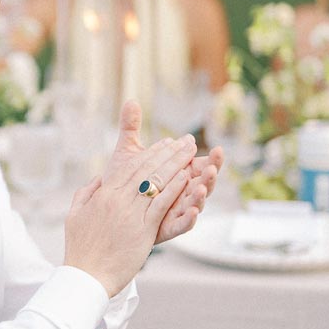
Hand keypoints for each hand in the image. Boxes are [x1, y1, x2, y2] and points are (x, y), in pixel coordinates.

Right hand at [63, 102, 198, 295]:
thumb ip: (87, 194)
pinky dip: (174, 189)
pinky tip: (186, 177)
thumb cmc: (80, 249)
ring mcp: (130, 213)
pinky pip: (161, 204)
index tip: (165, 143)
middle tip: (186, 141)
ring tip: (191, 152)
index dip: (150, 153)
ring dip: (177, 164)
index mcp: (103, 194)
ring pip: (157, 182)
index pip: (130, 167)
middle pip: (147, 169)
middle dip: (169, 153)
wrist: (86, 275)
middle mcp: (117, 199)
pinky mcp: (142, 230)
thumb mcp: (75, 215)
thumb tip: (98, 180)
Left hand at [109, 101, 222, 244]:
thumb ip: (132, 129)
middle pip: (203, 183)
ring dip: (201, 195)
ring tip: (202, 187)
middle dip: (210, 175)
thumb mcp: (127, 154)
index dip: (210, 159)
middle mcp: (181, 192)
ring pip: (195, 203)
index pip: (199, 164)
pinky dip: (189, 218)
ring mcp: (175, 210)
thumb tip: (130, 101)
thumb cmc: (125, 183)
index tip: (218, 148)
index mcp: (179, 175)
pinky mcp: (166, 228)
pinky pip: (182, 225)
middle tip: (213, 166)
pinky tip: (192, 211)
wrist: (110, 214)